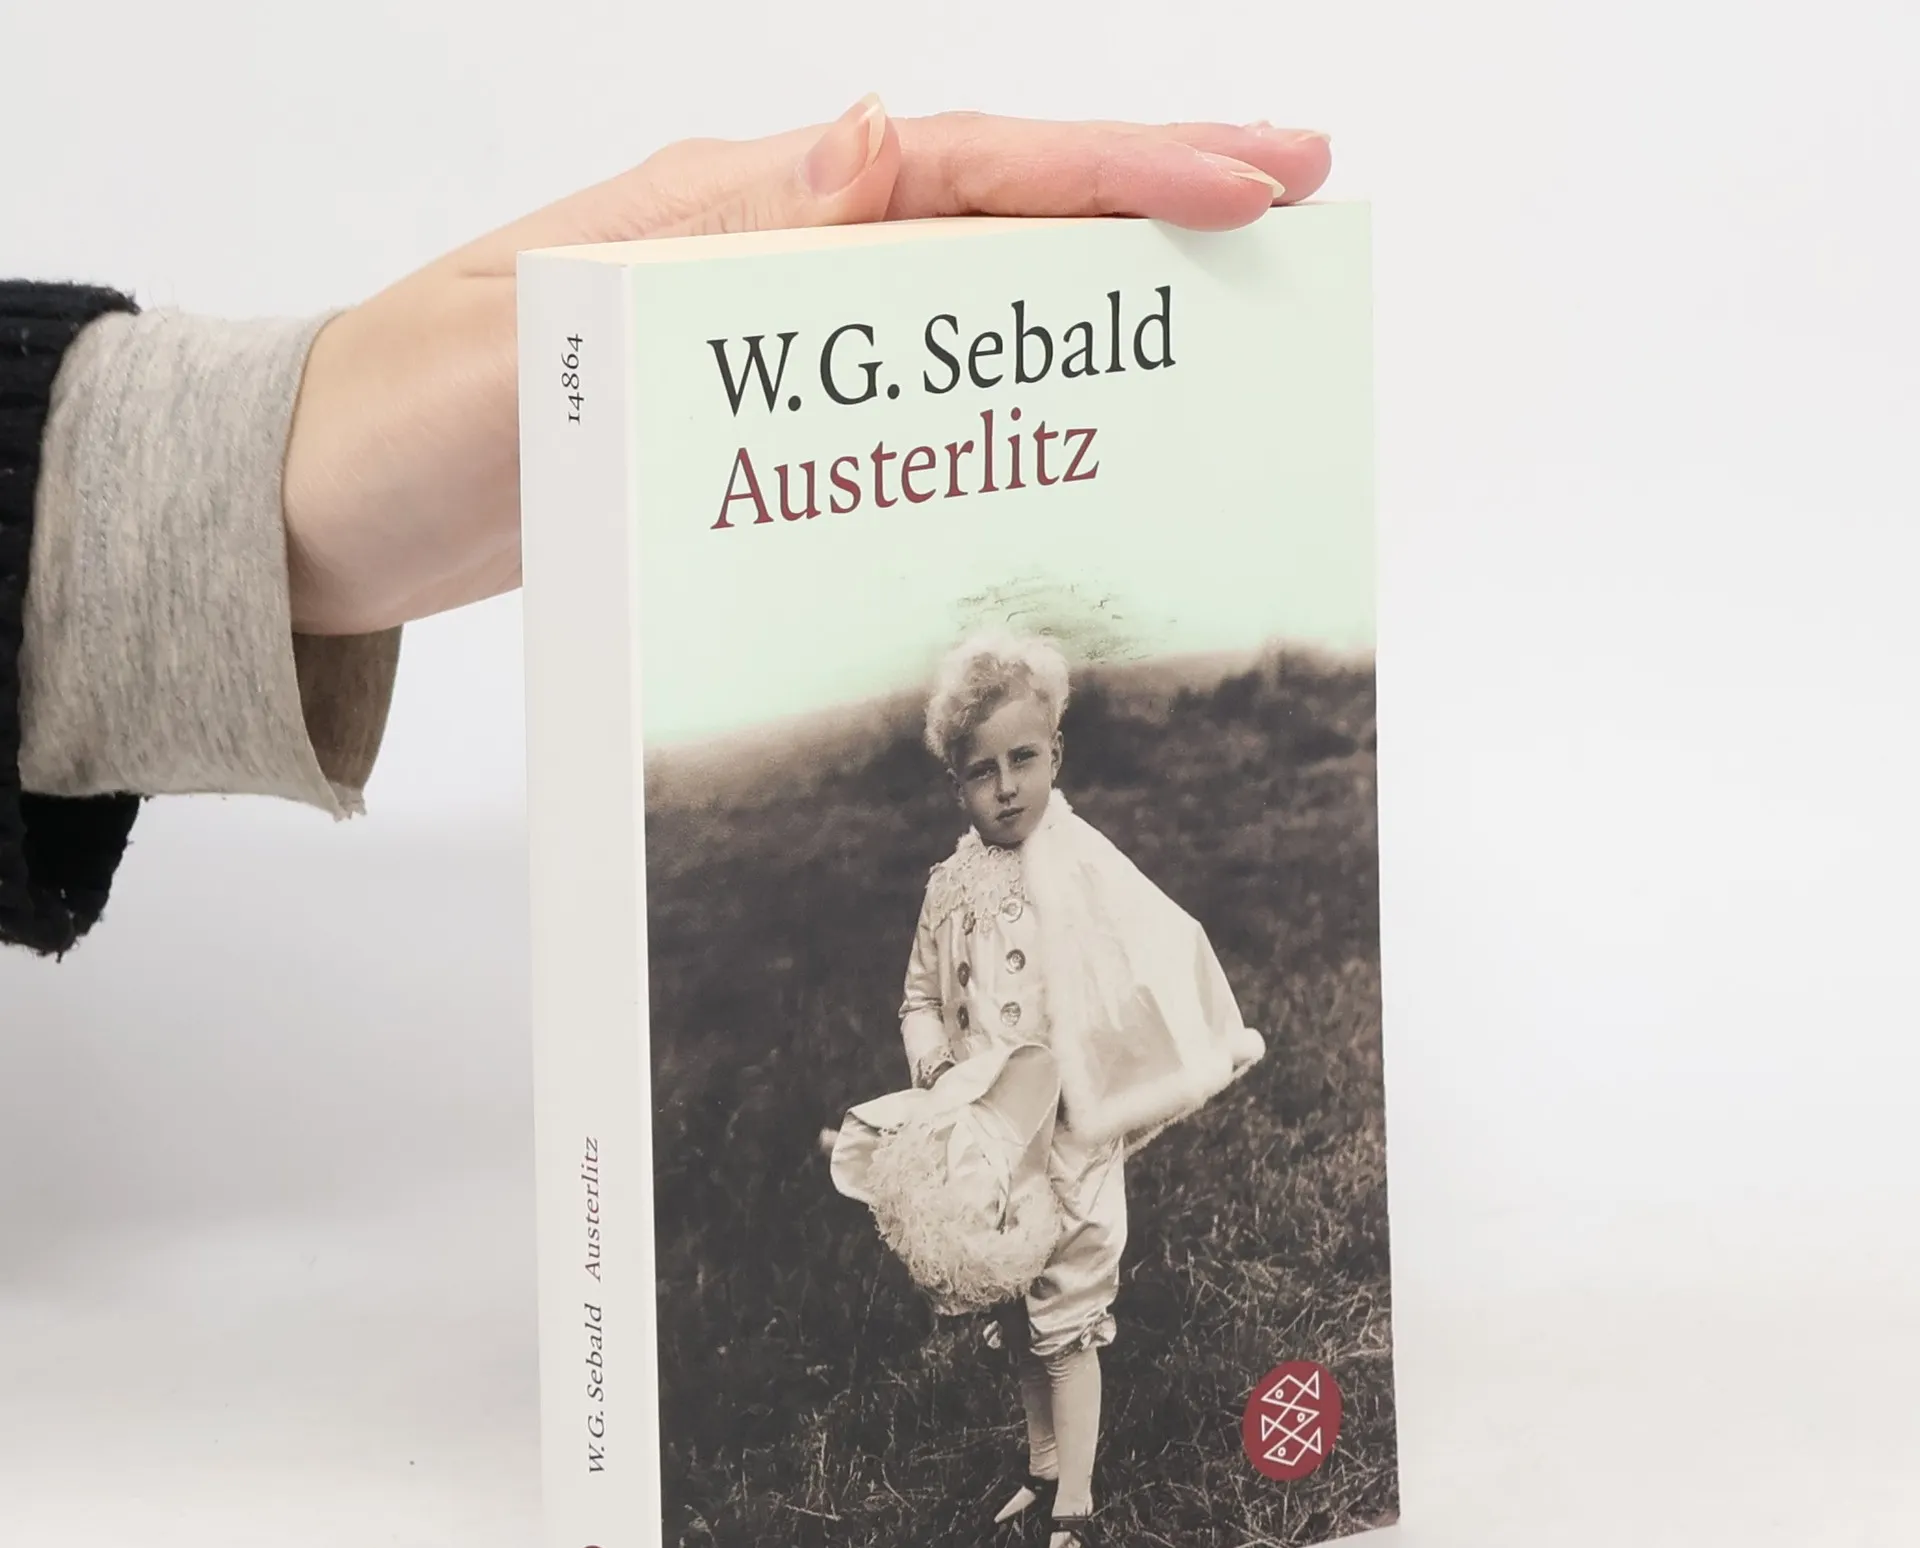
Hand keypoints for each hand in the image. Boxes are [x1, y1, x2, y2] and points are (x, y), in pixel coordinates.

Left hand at [283, 101, 1331, 635]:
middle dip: (1139, 201)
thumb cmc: (398, 421)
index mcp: (723, 213)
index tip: (1241, 177)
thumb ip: (708, 252)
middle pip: (983, 209)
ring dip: (1081, 294)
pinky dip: (986, 386)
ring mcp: (756, 334)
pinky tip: (1048, 413)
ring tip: (1210, 309)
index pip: (951, 168)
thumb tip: (876, 138)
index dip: (1103, 169)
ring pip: (954, 297)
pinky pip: (896, 386)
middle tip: (1290, 203)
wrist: (314, 510)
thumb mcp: (545, 331)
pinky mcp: (741, 415)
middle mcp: (758, 253)